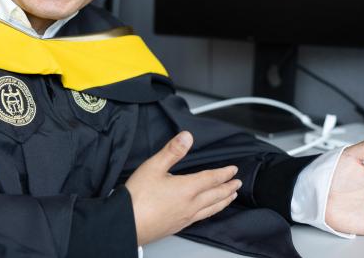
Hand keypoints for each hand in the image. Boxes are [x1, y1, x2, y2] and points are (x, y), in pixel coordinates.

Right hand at [125, 131, 241, 244]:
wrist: (126, 224)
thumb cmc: (137, 198)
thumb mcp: (153, 167)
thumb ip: (172, 151)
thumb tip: (186, 137)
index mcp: (187, 188)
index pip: (212, 178)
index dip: (224, 173)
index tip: (233, 170)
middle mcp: (190, 205)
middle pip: (216, 195)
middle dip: (228, 187)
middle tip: (238, 183)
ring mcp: (185, 217)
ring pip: (212, 209)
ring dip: (224, 201)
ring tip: (231, 197)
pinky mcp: (178, 226)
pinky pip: (202, 218)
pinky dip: (211, 212)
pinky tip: (207, 212)